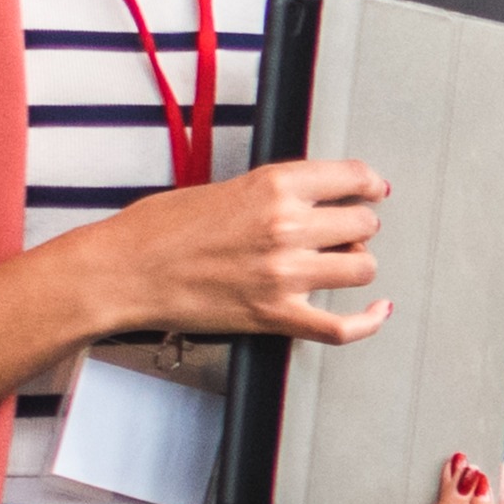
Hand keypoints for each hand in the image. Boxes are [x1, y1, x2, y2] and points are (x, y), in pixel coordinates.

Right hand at [74, 158, 396, 341]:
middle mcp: (286, 226)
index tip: (373, 190)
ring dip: (356, 266)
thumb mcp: (223, 188)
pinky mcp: (275, 315)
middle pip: (364, 224)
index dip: (369, 184)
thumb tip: (310, 203)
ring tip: (336, 264)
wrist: (124, 270)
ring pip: (363, 268)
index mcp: (273, 186)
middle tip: (341, 232)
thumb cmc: (159, 229)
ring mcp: (284, 274)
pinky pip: (342, 327)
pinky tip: (378, 312)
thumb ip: (272, 193)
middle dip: (357, 227)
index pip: (351, 177)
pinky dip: (368, 322)